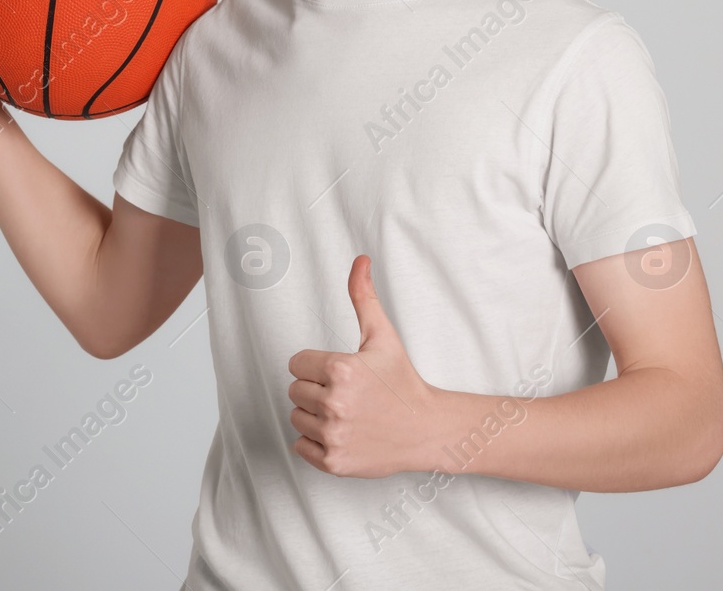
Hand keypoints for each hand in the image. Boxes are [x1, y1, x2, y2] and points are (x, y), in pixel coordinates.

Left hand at [288, 255, 443, 477]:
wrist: (427, 429)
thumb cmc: (402, 382)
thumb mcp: (382, 336)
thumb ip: (363, 297)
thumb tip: (360, 260)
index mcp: (340, 369)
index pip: (296, 363)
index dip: (316, 366)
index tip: (340, 373)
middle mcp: (334, 403)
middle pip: (295, 390)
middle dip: (316, 389)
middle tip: (347, 394)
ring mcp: (333, 435)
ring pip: (296, 417)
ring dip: (314, 415)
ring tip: (346, 413)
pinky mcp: (333, 461)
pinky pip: (300, 446)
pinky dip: (315, 442)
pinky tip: (342, 433)